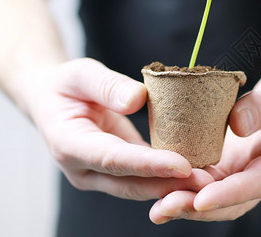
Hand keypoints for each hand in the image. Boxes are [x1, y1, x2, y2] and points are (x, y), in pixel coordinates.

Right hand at [22, 58, 213, 199]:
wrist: (52, 102)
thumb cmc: (65, 86)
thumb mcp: (80, 74)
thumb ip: (106, 85)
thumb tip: (137, 100)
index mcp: (69, 144)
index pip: (113, 158)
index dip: (148, 164)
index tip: (182, 165)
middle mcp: (83, 169)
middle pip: (130, 182)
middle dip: (169, 184)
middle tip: (207, 181)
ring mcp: (98, 175)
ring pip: (139, 187)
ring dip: (173, 186)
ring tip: (208, 180)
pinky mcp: (115, 172)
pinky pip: (143, 177)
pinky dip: (167, 177)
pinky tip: (194, 172)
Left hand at [149, 70, 260, 222]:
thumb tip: (237, 124)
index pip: (257, 183)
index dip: (230, 194)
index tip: (202, 199)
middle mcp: (258, 174)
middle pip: (229, 201)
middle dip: (197, 207)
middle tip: (167, 207)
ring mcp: (237, 171)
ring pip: (210, 194)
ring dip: (183, 201)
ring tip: (157, 208)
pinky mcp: (220, 163)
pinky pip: (199, 177)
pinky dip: (178, 183)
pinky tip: (156, 183)